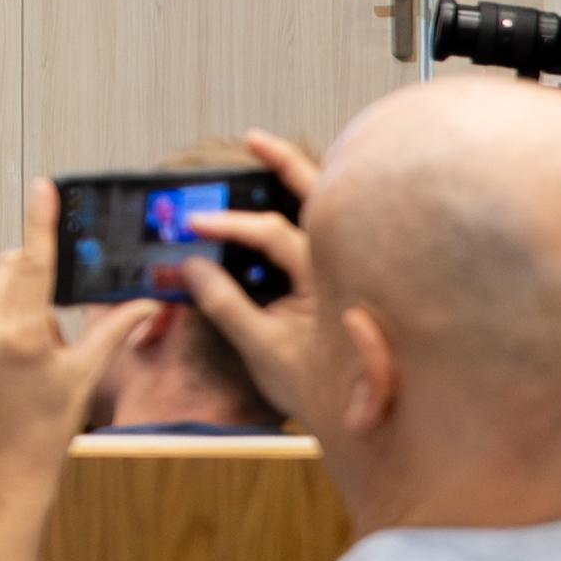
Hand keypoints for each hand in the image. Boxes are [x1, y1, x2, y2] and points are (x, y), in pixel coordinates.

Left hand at [0, 182, 146, 478]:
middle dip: (35, 277)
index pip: (33, 263)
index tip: (43, 187)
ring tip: (31, 356)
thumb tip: (147, 299)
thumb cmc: (48, 427)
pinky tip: (8, 364)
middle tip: (54, 316)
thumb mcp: (85, 375)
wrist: (3, 470)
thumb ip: (114, 329)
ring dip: (16, 307)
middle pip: (11, 270)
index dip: (40, 222)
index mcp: (21, 334)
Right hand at [157, 128, 350, 428]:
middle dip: (283, 166)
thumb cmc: (323, 389)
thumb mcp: (265, 351)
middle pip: (317, 198)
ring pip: (327, 210)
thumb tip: (190, 267)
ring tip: (267, 150)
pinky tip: (291, 200)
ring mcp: (348, 271)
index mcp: (326, 277)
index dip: (231, 225)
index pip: (273, 232)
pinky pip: (329, 234)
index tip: (194, 227)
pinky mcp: (344, 283)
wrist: (370, 422)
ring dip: (298, 178)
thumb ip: (228, 307)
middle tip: (252, 138)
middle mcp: (344, 264)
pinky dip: (309, 211)